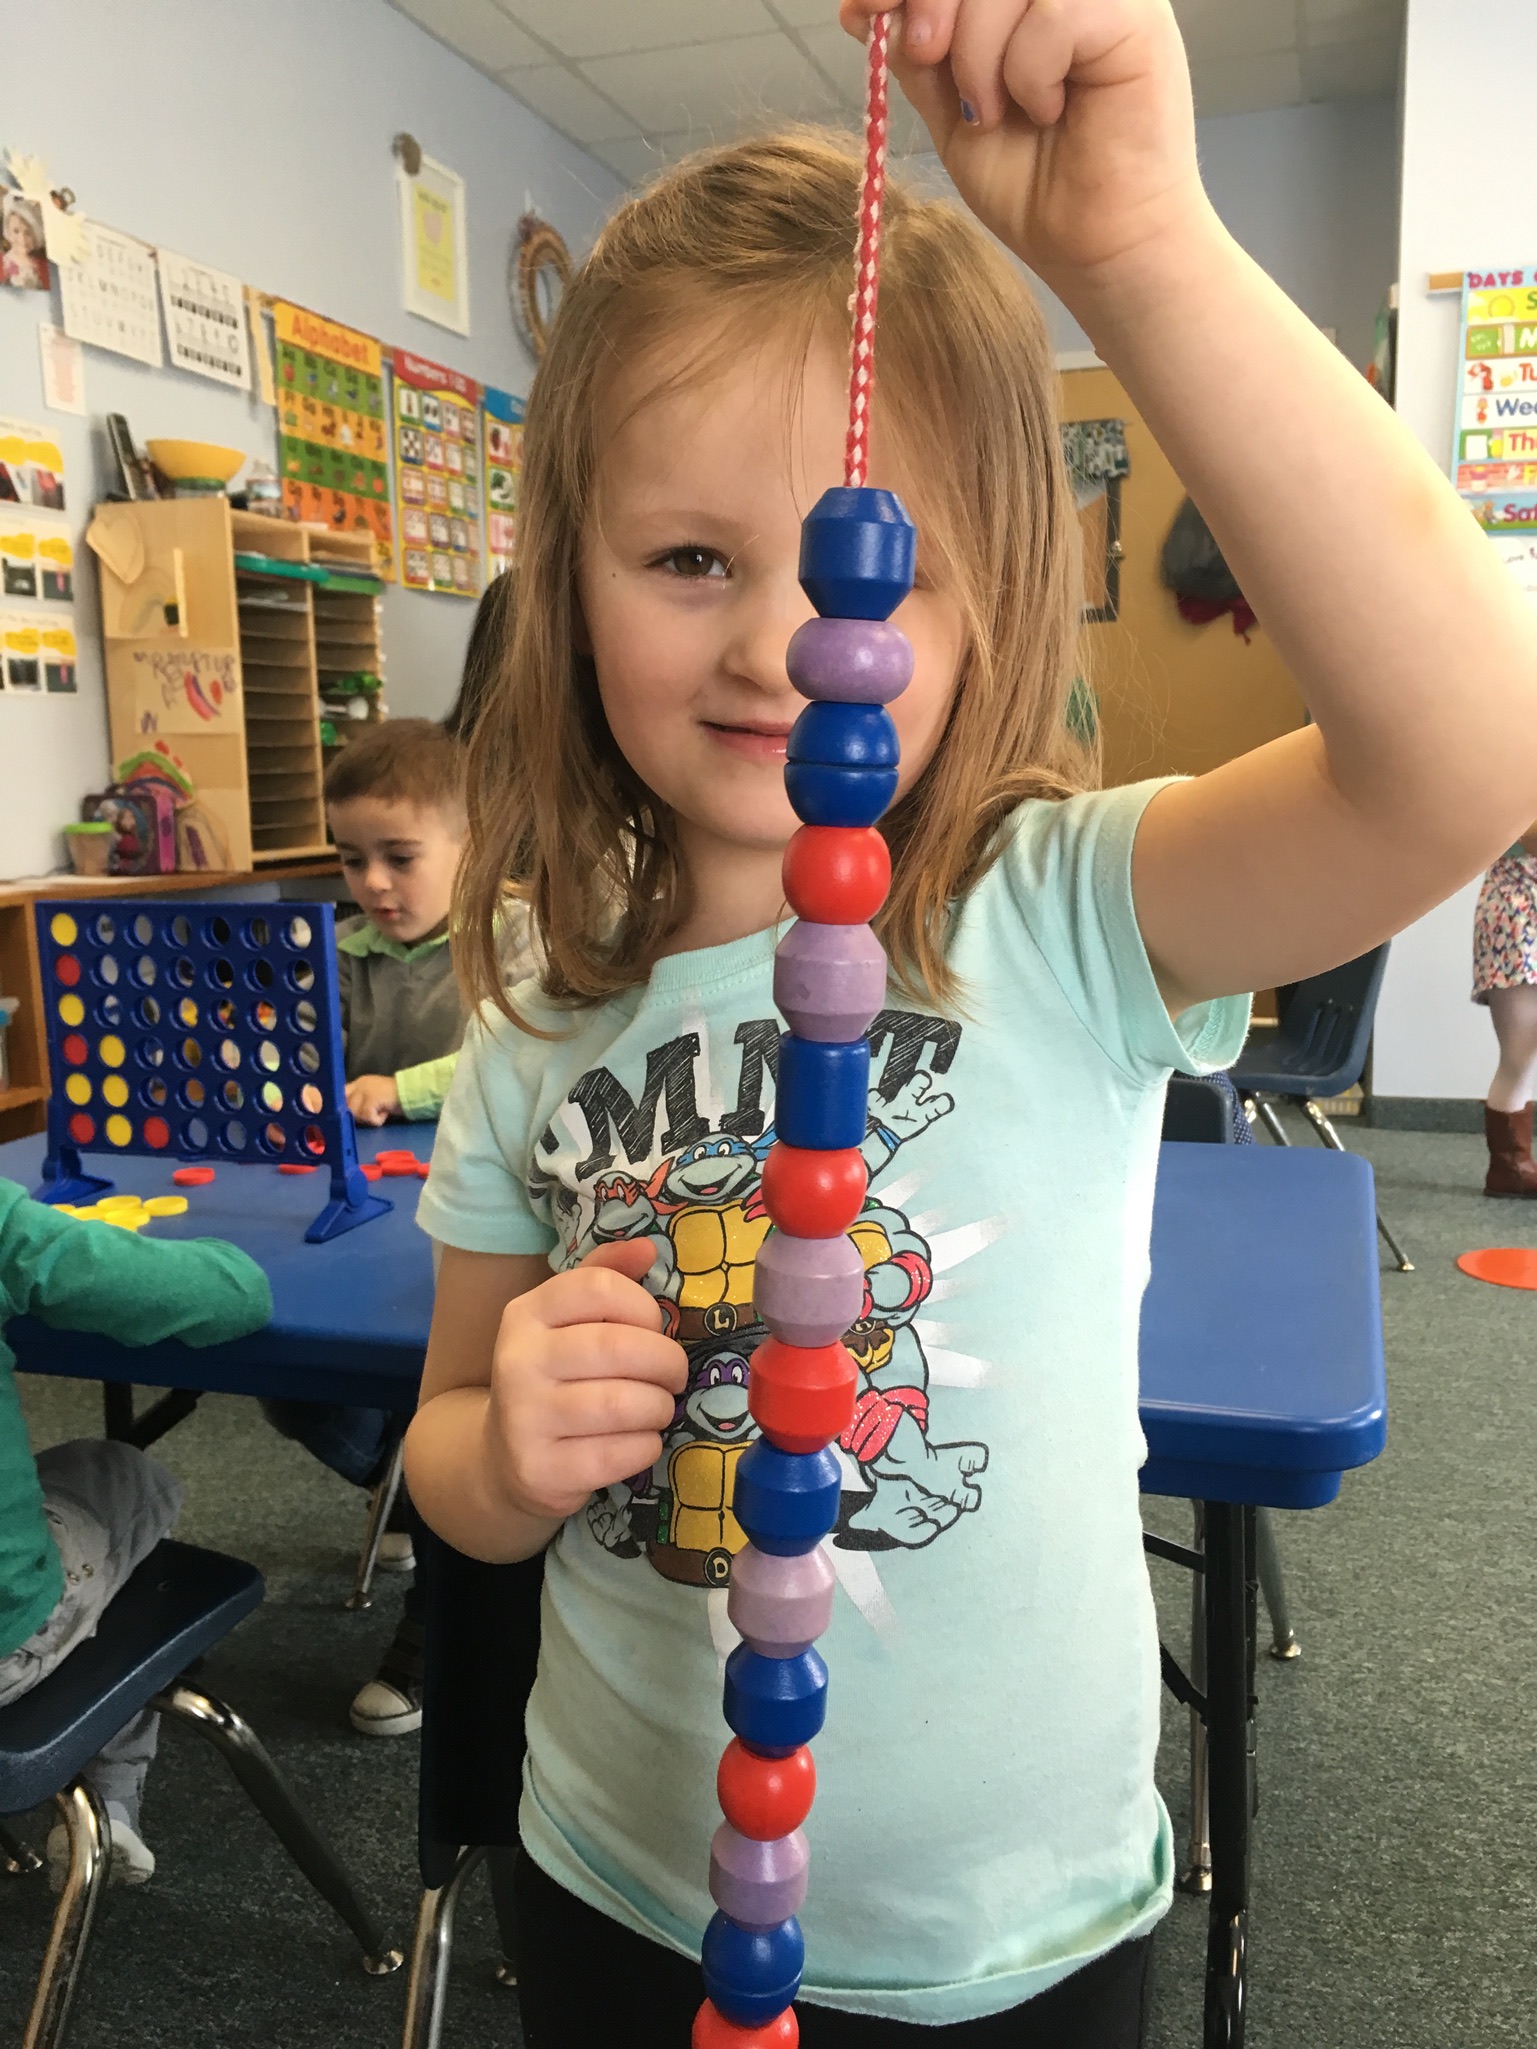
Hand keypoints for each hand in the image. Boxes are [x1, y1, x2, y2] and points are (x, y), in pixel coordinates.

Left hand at [346, 1073, 400, 1124]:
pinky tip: (385, 1115)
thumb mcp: (375, 1097)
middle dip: (356, 1114)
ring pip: (356, 1112)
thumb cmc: (396, 1098)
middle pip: (346, 1105)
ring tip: (381, 1113)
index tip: (344, 1115)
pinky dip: (377, 1120)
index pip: (341, 1093)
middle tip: (371, 1115)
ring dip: (368, 1118)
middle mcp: (360, 1084)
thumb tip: (347, 1113)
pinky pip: (368, 1116)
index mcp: (360, 1082)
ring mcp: (365, 1090)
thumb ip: (361, 1101)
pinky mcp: (372, 1098)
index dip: (341, 1105)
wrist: (412, 1092)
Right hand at [483, 1238, 687, 1524]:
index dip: (643, 1307)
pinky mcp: (541, 1470)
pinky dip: (646, 1446)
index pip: (600, 1288)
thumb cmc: (555, 1377)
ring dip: (660, 1407)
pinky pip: (621, 1453)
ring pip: (625, 1404)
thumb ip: (604, 1277)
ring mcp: (525, 1419)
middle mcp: (518, 1361)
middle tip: (674, 1376)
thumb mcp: (568, 1321)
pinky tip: (639, 1440)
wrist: (505, 1459)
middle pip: (619, 1347)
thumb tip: (648, 1248)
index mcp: (526, 1314)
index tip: (652, 1328)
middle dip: (667, 1363)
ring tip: (658, 1408)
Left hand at [840, 0, 1209, 292]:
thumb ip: (917, 57)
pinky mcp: (1136, 20)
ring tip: (994, 112)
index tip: (867, 8)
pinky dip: (1029, 70)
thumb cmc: (1036, 189)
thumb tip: (859, 6)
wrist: (1095, 251)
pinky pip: (1055, 11)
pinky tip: (1047, 111)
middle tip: (927, 56)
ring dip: (978, 51)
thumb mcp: (952, 115)